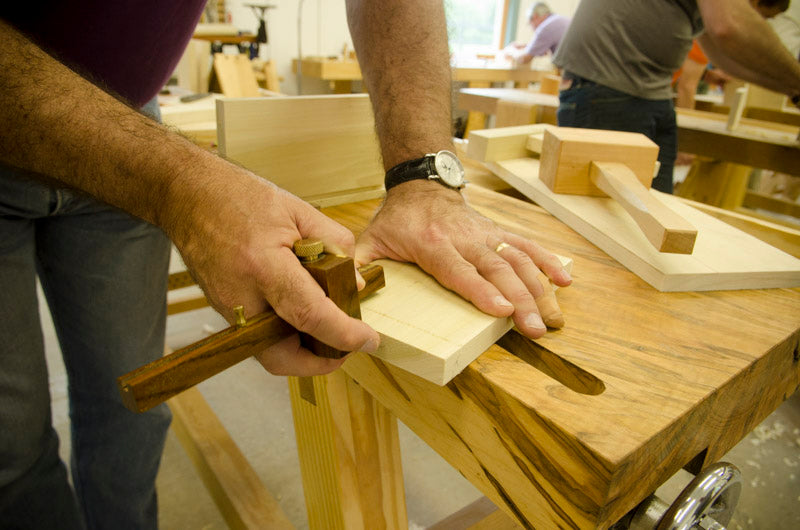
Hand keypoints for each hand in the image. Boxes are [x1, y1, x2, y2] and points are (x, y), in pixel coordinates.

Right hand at [167, 168, 379, 375]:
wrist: (188, 196)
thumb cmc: (240, 197)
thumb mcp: (298, 210)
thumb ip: (334, 245)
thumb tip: (354, 283)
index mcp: (263, 265)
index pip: (309, 315)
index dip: (344, 334)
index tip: (369, 340)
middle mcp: (240, 295)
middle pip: (282, 355)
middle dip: (319, 362)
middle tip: (345, 347)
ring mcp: (227, 309)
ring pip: (269, 353)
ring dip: (302, 351)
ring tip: (328, 328)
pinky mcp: (223, 312)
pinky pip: (258, 337)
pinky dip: (284, 335)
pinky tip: (302, 316)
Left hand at [354, 180, 571, 338]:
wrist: (422, 183)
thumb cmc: (397, 219)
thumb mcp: (371, 239)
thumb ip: (360, 264)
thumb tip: (353, 291)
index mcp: (433, 244)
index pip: (460, 271)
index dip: (482, 291)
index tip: (503, 310)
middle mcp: (465, 238)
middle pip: (498, 270)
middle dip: (521, 301)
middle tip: (536, 329)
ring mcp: (486, 235)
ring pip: (519, 260)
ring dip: (539, 289)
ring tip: (555, 318)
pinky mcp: (498, 233)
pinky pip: (527, 246)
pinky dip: (548, 262)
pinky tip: (566, 282)